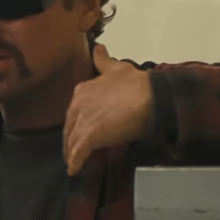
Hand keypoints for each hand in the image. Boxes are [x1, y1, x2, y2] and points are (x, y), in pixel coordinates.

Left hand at [64, 44, 152, 176]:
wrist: (150, 96)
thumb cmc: (137, 83)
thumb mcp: (117, 68)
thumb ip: (103, 61)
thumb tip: (97, 48)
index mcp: (82, 90)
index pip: (73, 111)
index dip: (75, 122)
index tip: (78, 130)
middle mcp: (78, 105)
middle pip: (69, 127)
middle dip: (70, 139)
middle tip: (73, 150)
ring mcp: (82, 121)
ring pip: (71, 141)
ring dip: (71, 153)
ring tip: (73, 162)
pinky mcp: (89, 136)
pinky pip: (78, 153)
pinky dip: (75, 163)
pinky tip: (73, 170)